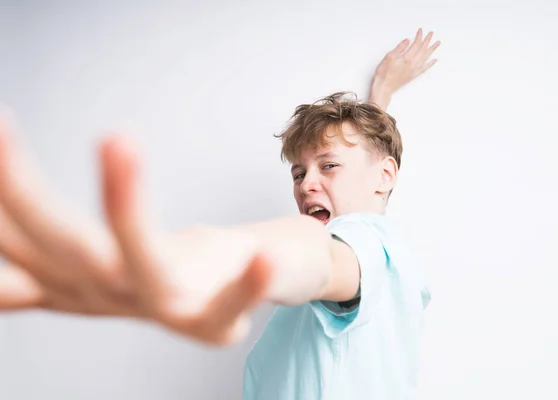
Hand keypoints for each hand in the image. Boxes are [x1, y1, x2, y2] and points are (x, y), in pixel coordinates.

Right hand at [0, 114, 271, 344]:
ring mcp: (161, 307)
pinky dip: (249, 284)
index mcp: (70, 281)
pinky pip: (231, 302)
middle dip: (23, 189)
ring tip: (118, 140)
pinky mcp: (213, 319)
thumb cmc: (154, 269)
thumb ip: (38, 246)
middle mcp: (106, 296)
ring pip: (137, 258)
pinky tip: (262, 254)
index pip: (15, 242)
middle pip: (59, 246)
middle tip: (1, 126)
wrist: (218, 300)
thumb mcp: (88, 261)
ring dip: (125, 202)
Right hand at [369, 28, 440, 109]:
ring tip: (437, 44)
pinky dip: (430, 64)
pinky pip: (424, 68)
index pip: (416, 44)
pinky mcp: (413, 75)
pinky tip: (434, 60)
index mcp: (407, 59)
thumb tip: (407, 41)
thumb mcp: (389, 57)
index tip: (420, 31)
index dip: (419, 36)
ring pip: (426, 58)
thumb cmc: (384, 74)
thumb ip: (399, 48)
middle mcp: (413, 64)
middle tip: (431, 34)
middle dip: (427, 40)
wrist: (384, 87)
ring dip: (432, 50)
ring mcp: (414, 70)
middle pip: (423, 50)